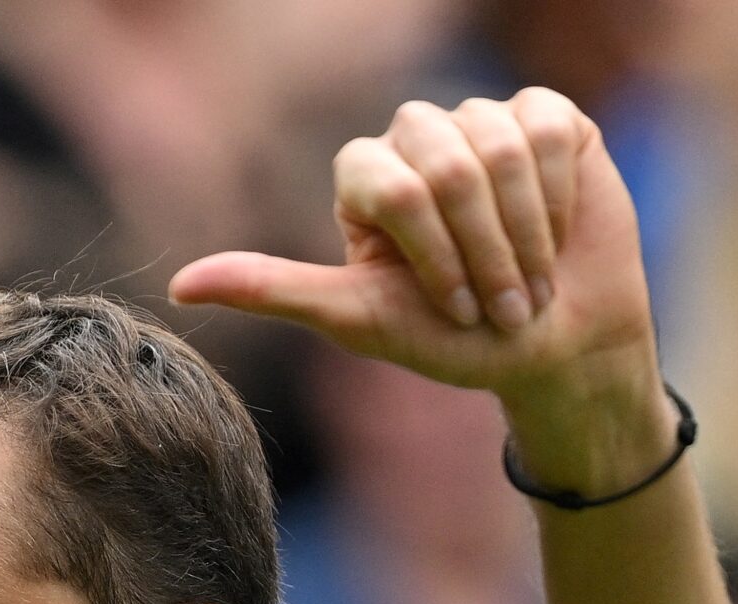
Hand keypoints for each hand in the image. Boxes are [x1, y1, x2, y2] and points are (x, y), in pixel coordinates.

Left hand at [168, 89, 655, 411]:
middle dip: (482, 251)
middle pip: (449, 165)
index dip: (434, 254)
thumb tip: (178, 287)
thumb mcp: (361, 322)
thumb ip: (276, 292)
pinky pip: (546, 132)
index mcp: (367, 178)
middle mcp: (418, 140)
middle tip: (498, 306)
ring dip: (526, 233)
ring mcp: (482, 123)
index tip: (454, 313)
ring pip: (500, 148)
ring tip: (532, 280)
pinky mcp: (546, 120)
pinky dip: (559, 196)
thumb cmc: (456, 342)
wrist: (559, 349)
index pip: (392, 186)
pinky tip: (559, 231)